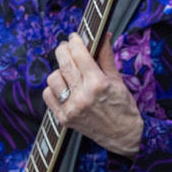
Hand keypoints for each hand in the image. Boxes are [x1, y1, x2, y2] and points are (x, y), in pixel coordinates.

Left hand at [44, 32, 143, 155]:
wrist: (123, 135)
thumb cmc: (123, 107)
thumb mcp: (117, 80)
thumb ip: (106, 57)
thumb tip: (104, 36)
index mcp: (98, 83)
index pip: (79, 54)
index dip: (75, 41)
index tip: (75, 37)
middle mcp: (83, 95)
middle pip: (64, 62)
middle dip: (64, 49)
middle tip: (67, 47)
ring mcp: (71, 108)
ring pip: (53, 78)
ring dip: (60, 71)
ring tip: (68, 72)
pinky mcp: (64, 118)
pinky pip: (48, 95)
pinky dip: (53, 88)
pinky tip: (64, 87)